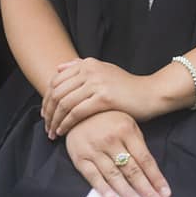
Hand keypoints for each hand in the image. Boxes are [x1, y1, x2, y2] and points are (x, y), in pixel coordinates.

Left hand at [42, 57, 157, 137]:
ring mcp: (97, 83)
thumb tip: (58, 68)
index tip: (45, 113)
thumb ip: (82, 67)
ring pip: (64, 103)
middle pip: (57, 92)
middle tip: (46, 126)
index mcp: (88, 63)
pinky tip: (63, 132)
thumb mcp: (104, 71)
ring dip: (55, 120)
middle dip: (48, 111)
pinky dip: (66, 124)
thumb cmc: (126, 87)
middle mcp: (90, 70)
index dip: (46, 98)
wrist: (150, 93)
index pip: (56, 80)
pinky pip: (76, 112)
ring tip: (52, 133)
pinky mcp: (103, 98)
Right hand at [65, 111, 170, 196]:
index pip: (145, 159)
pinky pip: (92, 175)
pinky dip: (102, 187)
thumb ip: (137, 143)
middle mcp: (111, 140)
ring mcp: (95, 149)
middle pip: (132, 170)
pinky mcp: (80, 157)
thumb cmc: (107, 119)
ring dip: (127, 192)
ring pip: (114, 175)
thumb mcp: (126, 123)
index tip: (166, 194)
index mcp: (126, 131)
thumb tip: (152, 170)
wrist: (76, 110)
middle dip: (146, 190)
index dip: (156, 178)